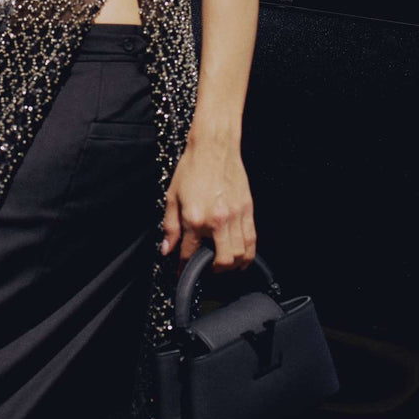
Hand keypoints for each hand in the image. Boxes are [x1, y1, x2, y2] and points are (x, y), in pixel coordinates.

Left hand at [159, 137, 255, 272]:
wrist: (213, 147)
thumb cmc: (192, 168)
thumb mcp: (172, 197)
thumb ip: (170, 227)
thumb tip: (167, 248)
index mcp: (195, 219)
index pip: (189, 253)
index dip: (184, 267)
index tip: (182, 272)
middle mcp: (217, 221)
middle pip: (222, 261)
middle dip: (213, 271)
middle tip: (206, 270)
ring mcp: (235, 216)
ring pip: (240, 254)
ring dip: (232, 266)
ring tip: (224, 266)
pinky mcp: (247, 210)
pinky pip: (252, 240)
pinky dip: (248, 254)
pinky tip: (242, 258)